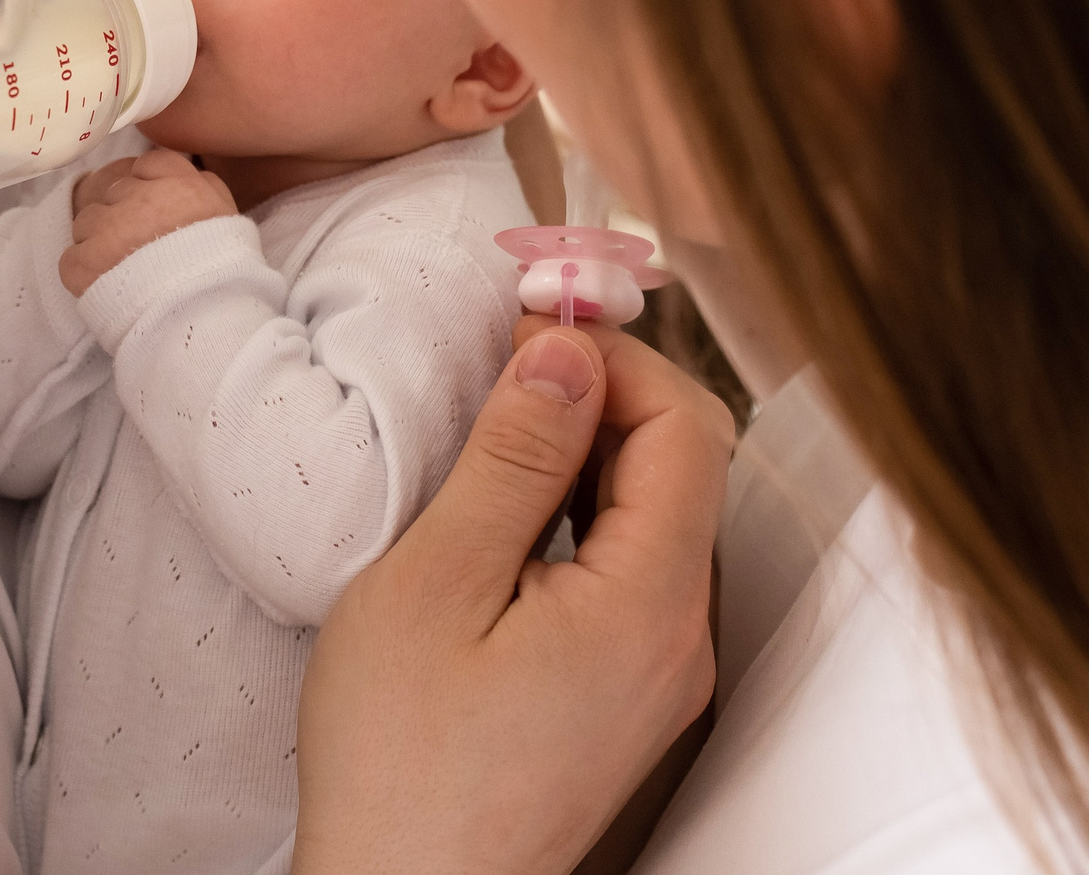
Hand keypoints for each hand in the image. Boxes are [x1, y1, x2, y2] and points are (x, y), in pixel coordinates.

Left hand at [61, 148, 235, 294]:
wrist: (202, 320)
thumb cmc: (220, 271)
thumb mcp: (227, 216)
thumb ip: (204, 185)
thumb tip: (184, 172)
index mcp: (179, 185)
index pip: (148, 164)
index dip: (148, 187)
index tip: (155, 210)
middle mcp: (140, 199)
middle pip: (116, 192)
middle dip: (124, 215)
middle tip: (142, 247)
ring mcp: (108, 229)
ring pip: (87, 222)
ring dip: (99, 241)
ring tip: (124, 271)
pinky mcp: (83, 263)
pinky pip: (73, 259)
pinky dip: (84, 273)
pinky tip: (107, 288)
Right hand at [293, 319, 735, 874]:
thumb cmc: (400, 763)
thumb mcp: (436, 584)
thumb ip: (512, 461)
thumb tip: (565, 350)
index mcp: (650, 607)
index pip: (688, 425)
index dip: (615, 355)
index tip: (528, 325)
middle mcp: (682, 641)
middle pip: (684, 466)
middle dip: (603, 392)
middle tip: (504, 360)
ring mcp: (660, 677)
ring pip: (657, 518)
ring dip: (586, 453)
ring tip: (491, 434)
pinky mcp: (626, 700)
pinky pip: (632, 574)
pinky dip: (581, 517)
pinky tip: (504, 519)